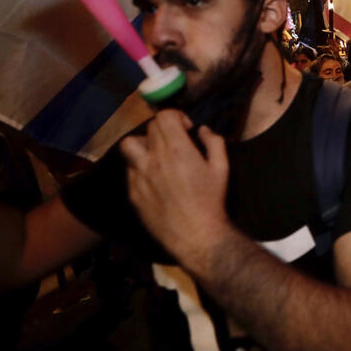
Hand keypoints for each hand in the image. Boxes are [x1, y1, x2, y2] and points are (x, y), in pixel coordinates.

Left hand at [120, 110, 230, 263]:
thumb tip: (202, 130)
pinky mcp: (133, 192)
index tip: (186, 129)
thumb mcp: (222, 168)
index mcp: (178, 149)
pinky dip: (140, 167)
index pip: (164, 116)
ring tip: (155, 155)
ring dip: (143, 144)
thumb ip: (214, 142)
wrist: (195, 234)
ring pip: (129, 145)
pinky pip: (130, 170)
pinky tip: (154, 178)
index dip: (176, 117)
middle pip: (150, 128)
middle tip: (176, 142)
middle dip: (164, 129)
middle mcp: (155, 158)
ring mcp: (140, 175)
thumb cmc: (212, 200)